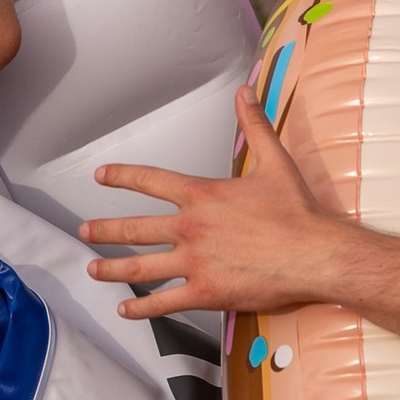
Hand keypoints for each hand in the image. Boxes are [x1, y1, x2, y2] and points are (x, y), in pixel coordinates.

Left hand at [81, 91, 355, 319]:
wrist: (315, 254)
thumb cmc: (296, 210)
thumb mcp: (275, 162)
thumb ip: (255, 125)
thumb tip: (244, 90)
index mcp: (202, 195)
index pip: (150, 181)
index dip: (122, 176)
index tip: (100, 176)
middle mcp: (191, 227)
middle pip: (135, 228)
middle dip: (105, 230)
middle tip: (84, 231)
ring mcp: (195, 262)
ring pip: (142, 267)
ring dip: (112, 269)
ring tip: (92, 270)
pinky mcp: (206, 292)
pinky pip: (165, 302)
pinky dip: (141, 308)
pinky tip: (126, 309)